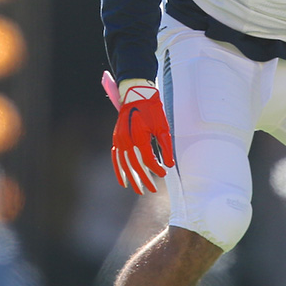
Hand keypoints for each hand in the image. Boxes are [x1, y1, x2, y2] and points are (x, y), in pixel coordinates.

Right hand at [110, 78, 174, 194]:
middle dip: (144, 179)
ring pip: (124, 164)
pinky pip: (116, 158)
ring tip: (138, 190)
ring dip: (131, 178)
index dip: (156, 170)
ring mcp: (119, 140)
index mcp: (140, 138)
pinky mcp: (116, 139)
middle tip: (152, 190)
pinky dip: (119, 170)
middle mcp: (127, 141)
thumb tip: (169, 165)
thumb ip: (165, 147)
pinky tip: (123, 181)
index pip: (148, 160)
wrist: (136, 95)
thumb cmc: (152, 110)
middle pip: (135, 166)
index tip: (164, 174)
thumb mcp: (163, 127)